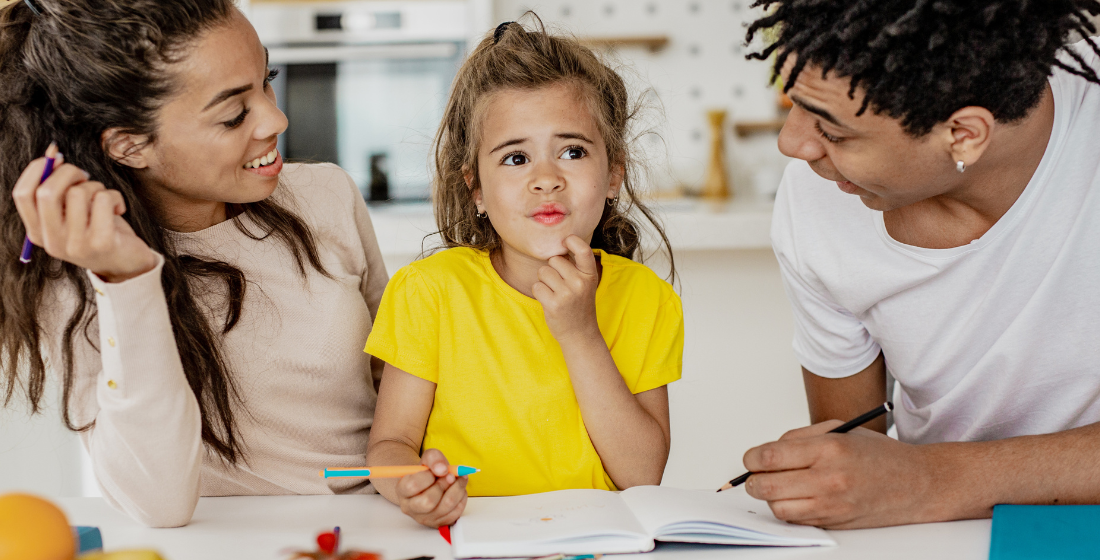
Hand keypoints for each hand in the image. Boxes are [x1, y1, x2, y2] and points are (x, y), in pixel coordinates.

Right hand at [11, 155, 156, 282]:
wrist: (126, 264)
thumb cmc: (97, 230)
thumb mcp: (70, 214)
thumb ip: (58, 191)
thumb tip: (53, 155)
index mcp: (37, 233)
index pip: (22, 195)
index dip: (37, 169)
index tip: (55, 159)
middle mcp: (52, 242)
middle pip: (47, 192)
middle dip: (68, 172)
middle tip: (84, 176)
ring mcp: (76, 245)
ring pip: (79, 193)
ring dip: (96, 187)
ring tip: (104, 200)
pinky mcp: (102, 243)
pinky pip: (104, 200)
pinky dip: (115, 197)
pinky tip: (118, 210)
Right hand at [394, 449, 467, 527]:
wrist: (431, 484)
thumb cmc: (428, 472)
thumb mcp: (428, 458)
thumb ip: (434, 458)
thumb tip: (443, 469)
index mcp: (402, 490)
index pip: (412, 486)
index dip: (428, 476)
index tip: (437, 470)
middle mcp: (410, 507)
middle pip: (428, 502)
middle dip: (444, 485)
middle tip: (451, 475)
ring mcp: (424, 518)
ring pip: (445, 507)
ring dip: (457, 489)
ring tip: (459, 479)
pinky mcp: (439, 523)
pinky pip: (455, 513)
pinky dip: (461, 498)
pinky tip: (459, 490)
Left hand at [532, 235, 599, 340]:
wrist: (580, 333)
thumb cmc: (579, 304)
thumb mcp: (585, 283)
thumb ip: (575, 265)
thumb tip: (558, 243)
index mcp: (590, 275)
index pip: (583, 249)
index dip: (572, 241)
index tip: (566, 241)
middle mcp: (580, 283)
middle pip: (554, 260)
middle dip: (552, 269)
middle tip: (560, 285)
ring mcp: (566, 294)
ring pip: (543, 272)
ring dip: (544, 281)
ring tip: (555, 293)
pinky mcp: (553, 304)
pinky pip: (536, 286)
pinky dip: (539, 292)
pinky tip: (549, 301)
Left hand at [742, 421, 946, 528]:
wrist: (917, 484)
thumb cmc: (878, 455)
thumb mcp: (839, 429)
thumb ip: (799, 437)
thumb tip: (765, 452)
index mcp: (829, 449)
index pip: (770, 457)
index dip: (751, 458)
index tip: (751, 459)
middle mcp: (829, 479)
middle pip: (767, 486)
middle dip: (753, 481)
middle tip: (755, 475)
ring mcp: (832, 504)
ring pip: (778, 507)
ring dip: (771, 497)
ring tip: (779, 485)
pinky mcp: (834, 522)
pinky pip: (796, 520)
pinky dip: (789, 510)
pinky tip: (796, 497)